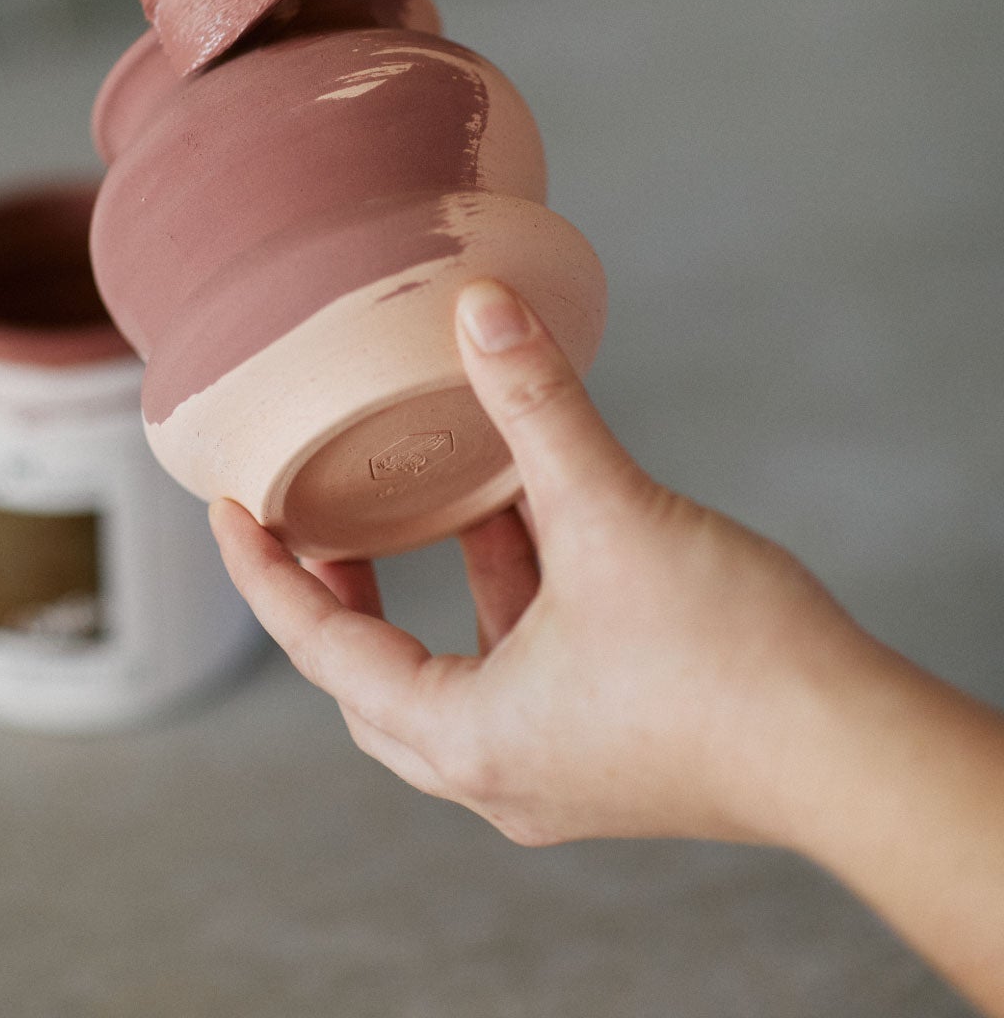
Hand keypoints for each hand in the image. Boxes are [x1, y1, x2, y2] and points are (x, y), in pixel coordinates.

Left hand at [209, 278, 872, 847]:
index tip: (227, 511)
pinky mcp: (609, 756)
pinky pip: (521, 676)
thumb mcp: (609, 512)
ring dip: (435, 590)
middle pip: (374, 682)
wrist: (854, 752)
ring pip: (453, 678)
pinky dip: (507, 604)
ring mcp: (557, 774)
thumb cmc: (729, 660)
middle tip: (312, 519)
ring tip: (424, 501)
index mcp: (466, 735)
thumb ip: (537, 404)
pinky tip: (531, 526)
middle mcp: (497, 774)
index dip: (263, 573)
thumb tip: (481, 307)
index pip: (321, 650)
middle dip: (336, 594)